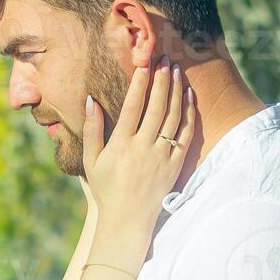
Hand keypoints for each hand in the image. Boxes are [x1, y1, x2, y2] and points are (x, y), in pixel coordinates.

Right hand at [82, 57, 194, 237]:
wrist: (128, 220)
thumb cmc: (105, 189)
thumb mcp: (91, 161)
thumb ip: (92, 129)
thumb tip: (91, 100)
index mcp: (121, 145)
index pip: (133, 107)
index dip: (139, 83)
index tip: (143, 64)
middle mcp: (143, 149)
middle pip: (156, 106)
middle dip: (161, 80)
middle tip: (165, 59)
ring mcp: (162, 157)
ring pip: (173, 117)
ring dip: (176, 91)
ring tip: (177, 70)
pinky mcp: (175, 165)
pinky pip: (185, 135)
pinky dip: (189, 113)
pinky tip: (188, 97)